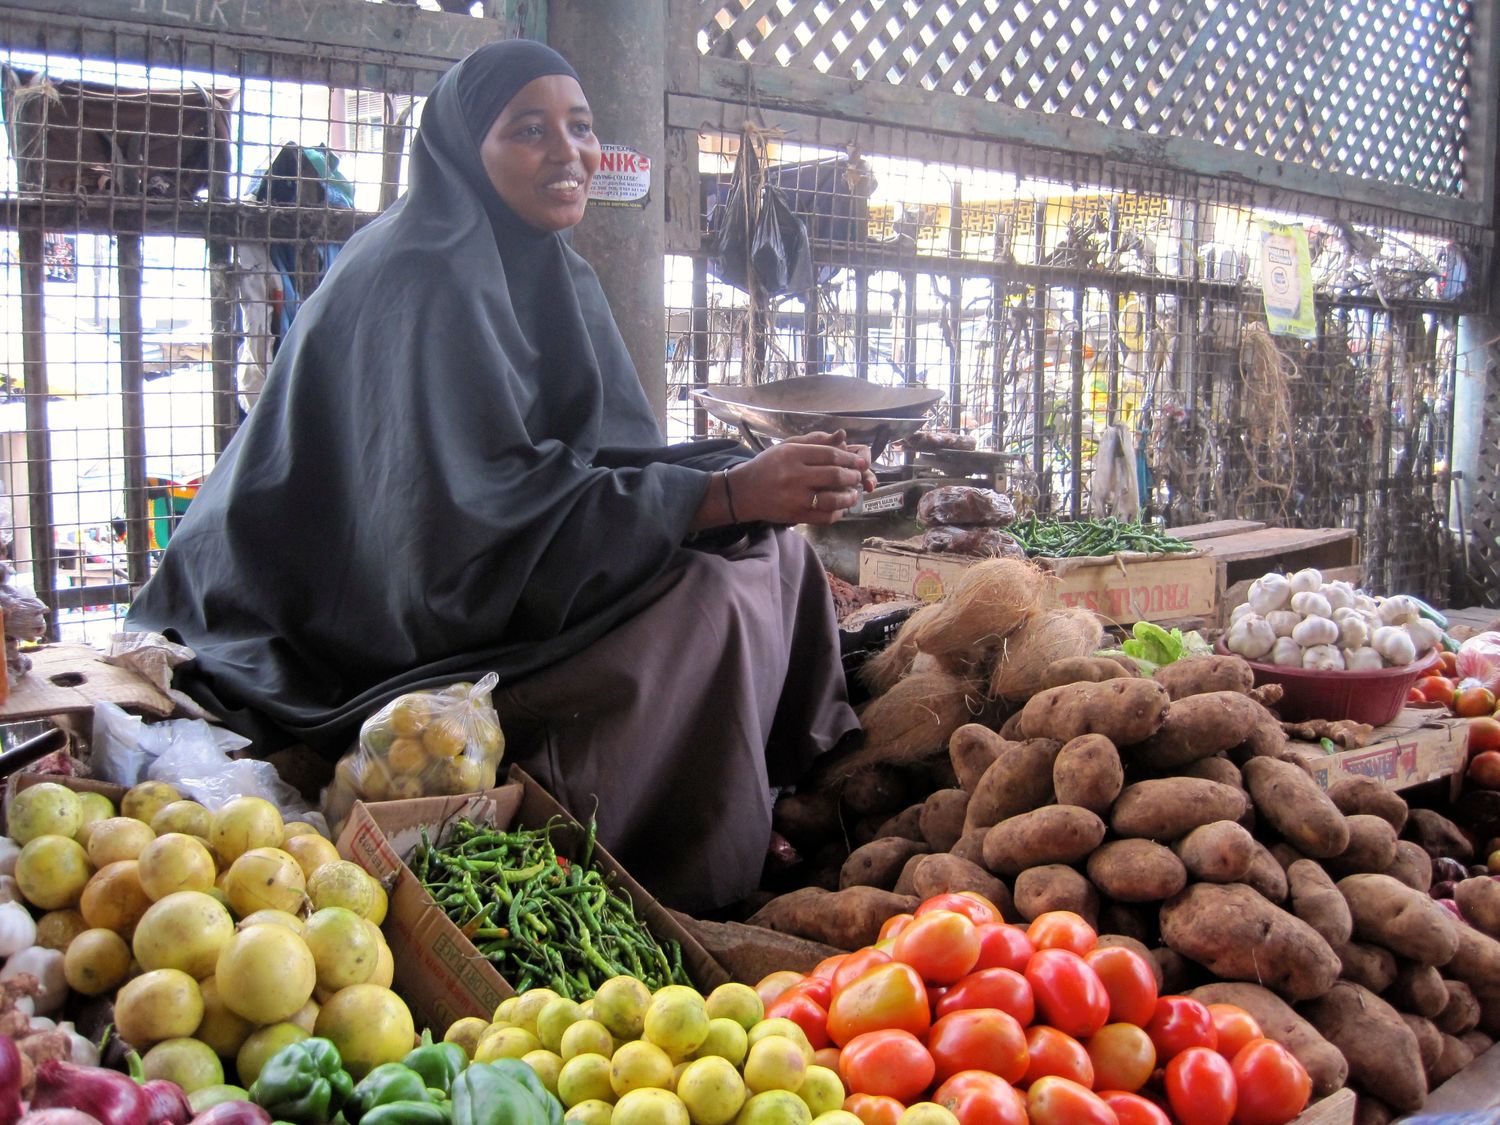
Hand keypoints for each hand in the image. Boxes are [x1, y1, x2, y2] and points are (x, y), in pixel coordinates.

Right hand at [727, 430, 872, 525]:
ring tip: (853, 494)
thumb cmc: (768, 466)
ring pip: (832, 499)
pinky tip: (840, 508)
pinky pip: (824, 516)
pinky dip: (837, 513)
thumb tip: (842, 437)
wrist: (744, 492)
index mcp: (792, 455)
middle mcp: (794, 476)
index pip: (829, 455)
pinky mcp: (795, 516)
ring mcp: (794, 498)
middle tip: (858, 477)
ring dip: (849, 497)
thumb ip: (814, 441)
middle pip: (834, 475)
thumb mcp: (786, 446)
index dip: (850, 459)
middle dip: (852, 476)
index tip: (859, 462)